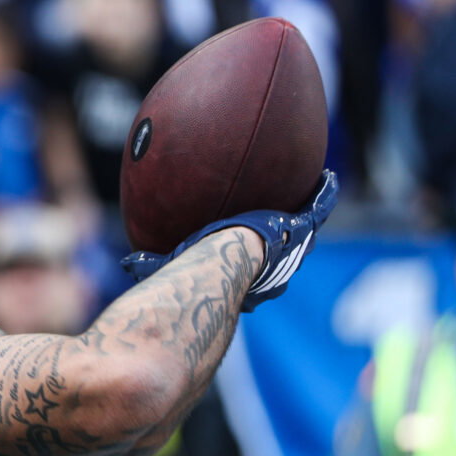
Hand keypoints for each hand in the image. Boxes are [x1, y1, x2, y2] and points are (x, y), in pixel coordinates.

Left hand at [122, 169, 338, 310]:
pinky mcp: (301, 230)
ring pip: (304, 230)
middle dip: (285, 237)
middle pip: (283, 250)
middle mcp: (273, 268)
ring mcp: (290, 250)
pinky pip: (317, 209)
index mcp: (246, 278)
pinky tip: (327, 177)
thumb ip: (152, 263)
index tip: (252, 246)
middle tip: (286, 220)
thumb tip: (129, 264)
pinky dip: (323, 195)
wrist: (218, 268)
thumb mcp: (170, 266)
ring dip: (309, 215)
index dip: (255, 257)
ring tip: (316, 195)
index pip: (254, 267)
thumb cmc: (190, 275)